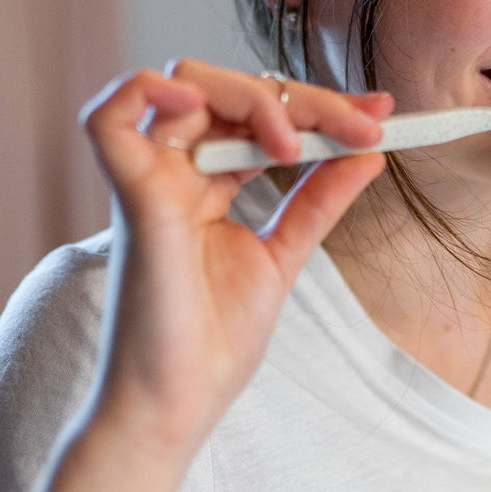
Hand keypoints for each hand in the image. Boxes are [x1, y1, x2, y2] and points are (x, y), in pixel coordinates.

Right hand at [79, 60, 390, 460]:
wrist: (180, 407)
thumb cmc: (215, 340)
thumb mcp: (285, 253)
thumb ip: (321, 199)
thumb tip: (370, 153)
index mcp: (209, 182)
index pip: (263, 115)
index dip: (323, 106)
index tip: (381, 114)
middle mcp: (177, 172)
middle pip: (233, 90)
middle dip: (308, 99)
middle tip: (366, 127)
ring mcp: (152, 181)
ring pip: (187, 84)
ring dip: (257, 97)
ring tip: (297, 145)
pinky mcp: (135, 201)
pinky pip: (109, 121)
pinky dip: (150, 93)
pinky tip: (201, 105)